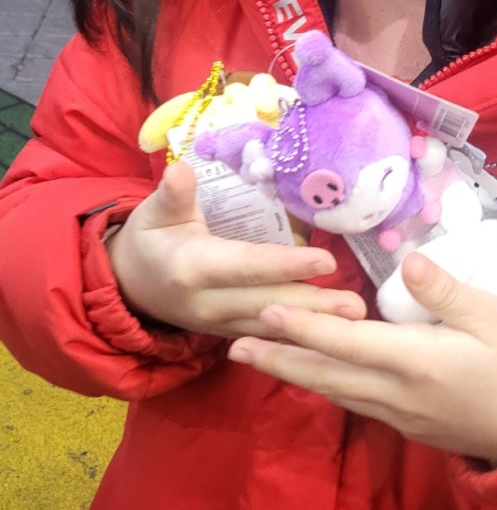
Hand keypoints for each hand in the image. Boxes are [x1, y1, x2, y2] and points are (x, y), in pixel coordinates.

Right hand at [107, 159, 365, 336]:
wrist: (127, 285)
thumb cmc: (149, 238)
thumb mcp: (154, 212)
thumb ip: (173, 195)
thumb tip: (180, 170)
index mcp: (191, 267)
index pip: (246, 266)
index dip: (284, 265)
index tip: (325, 261)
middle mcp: (207, 303)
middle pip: (267, 303)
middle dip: (313, 305)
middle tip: (356, 305)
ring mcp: (218, 325)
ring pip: (272, 326)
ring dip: (314, 326)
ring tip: (356, 322)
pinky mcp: (228, 334)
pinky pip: (267, 339)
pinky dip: (298, 340)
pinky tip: (332, 340)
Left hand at [228, 253, 496, 463]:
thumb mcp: (494, 317)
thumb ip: (447, 292)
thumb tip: (409, 261)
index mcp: (415, 362)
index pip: (346, 341)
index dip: (304, 325)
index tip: (266, 310)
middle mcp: (396, 393)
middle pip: (326, 374)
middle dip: (278, 358)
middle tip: (231, 346)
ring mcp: (399, 413)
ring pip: (335, 391)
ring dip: (294, 372)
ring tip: (257, 358)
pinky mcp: (407, 423)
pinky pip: (353, 401)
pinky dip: (324, 384)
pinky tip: (311, 374)